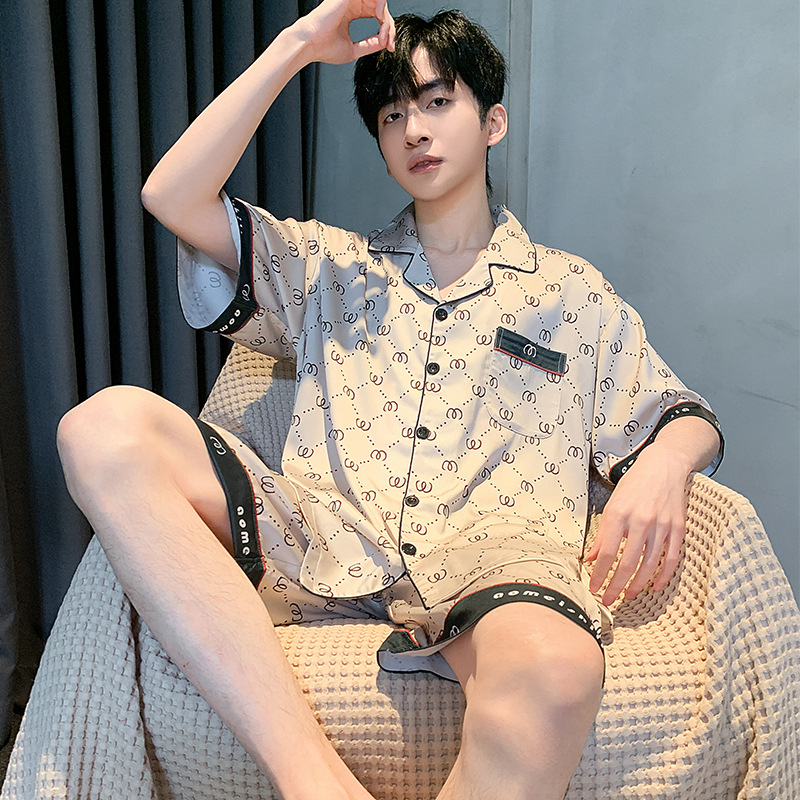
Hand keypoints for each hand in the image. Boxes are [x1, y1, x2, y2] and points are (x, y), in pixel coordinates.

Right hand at [294, 0, 394, 64]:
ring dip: (387, 18)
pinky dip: (381, 6)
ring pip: (379, 2)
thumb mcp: (354, 50)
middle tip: (388, 42)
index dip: (386, 31)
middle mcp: (351, 4)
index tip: (389, 47)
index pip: (376, 16)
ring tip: (384, 33)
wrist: (310, 44)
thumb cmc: (324, 48)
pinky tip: (379, 19)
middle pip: (380, 9)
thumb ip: (370, 45)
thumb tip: (384, 42)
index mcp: (351, 13)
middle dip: (389, 27)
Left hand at [585, 442, 693, 604]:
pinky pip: (672, 558)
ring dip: (637, 585)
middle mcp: (641, 521)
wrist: (664, 466)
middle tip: (608, 600)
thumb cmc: (635, 484)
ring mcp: (662, 526)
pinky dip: (663, 576)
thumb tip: (591, 558)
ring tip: (628, 596)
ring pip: (649, 565)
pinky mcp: (678, 529)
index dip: (599, 574)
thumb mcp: (612, 504)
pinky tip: (654, 587)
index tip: (593, 587)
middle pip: (627, 563)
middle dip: (616, 586)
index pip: (608, 552)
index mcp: (620, 514)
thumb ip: (603, 534)